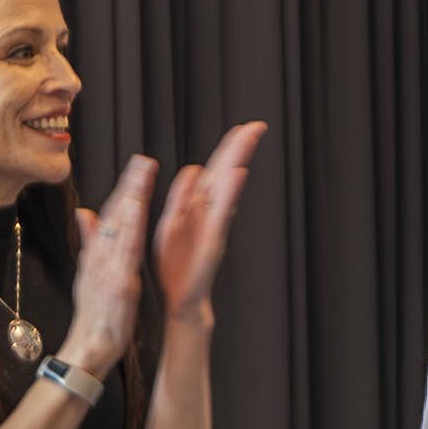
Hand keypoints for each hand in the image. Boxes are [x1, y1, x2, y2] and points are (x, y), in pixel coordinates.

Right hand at [62, 159, 161, 375]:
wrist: (88, 348)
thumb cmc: (93, 315)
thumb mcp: (87, 275)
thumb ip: (89, 243)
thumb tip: (84, 213)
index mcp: (96, 256)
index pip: (109, 216)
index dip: (123, 190)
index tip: (137, 168)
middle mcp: (100, 257)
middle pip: (114, 215)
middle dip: (129, 185)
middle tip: (144, 160)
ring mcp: (108, 269)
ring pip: (120, 227)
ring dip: (132, 198)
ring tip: (144, 175)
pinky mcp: (119, 284)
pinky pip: (126, 252)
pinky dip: (132, 229)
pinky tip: (139, 213)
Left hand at [149, 123, 265, 325]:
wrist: (179, 302)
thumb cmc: (175, 267)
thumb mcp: (170, 225)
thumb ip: (181, 198)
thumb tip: (192, 169)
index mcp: (198, 208)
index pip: (215, 171)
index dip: (228, 149)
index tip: (242, 127)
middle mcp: (210, 215)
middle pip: (226, 175)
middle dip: (240, 149)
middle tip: (257, 125)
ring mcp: (214, 228)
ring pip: (228, 190)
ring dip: (238, 164)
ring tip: (249, 140)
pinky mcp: (212, 243)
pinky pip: (221, 214)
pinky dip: (230, 194)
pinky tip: (237, 176)